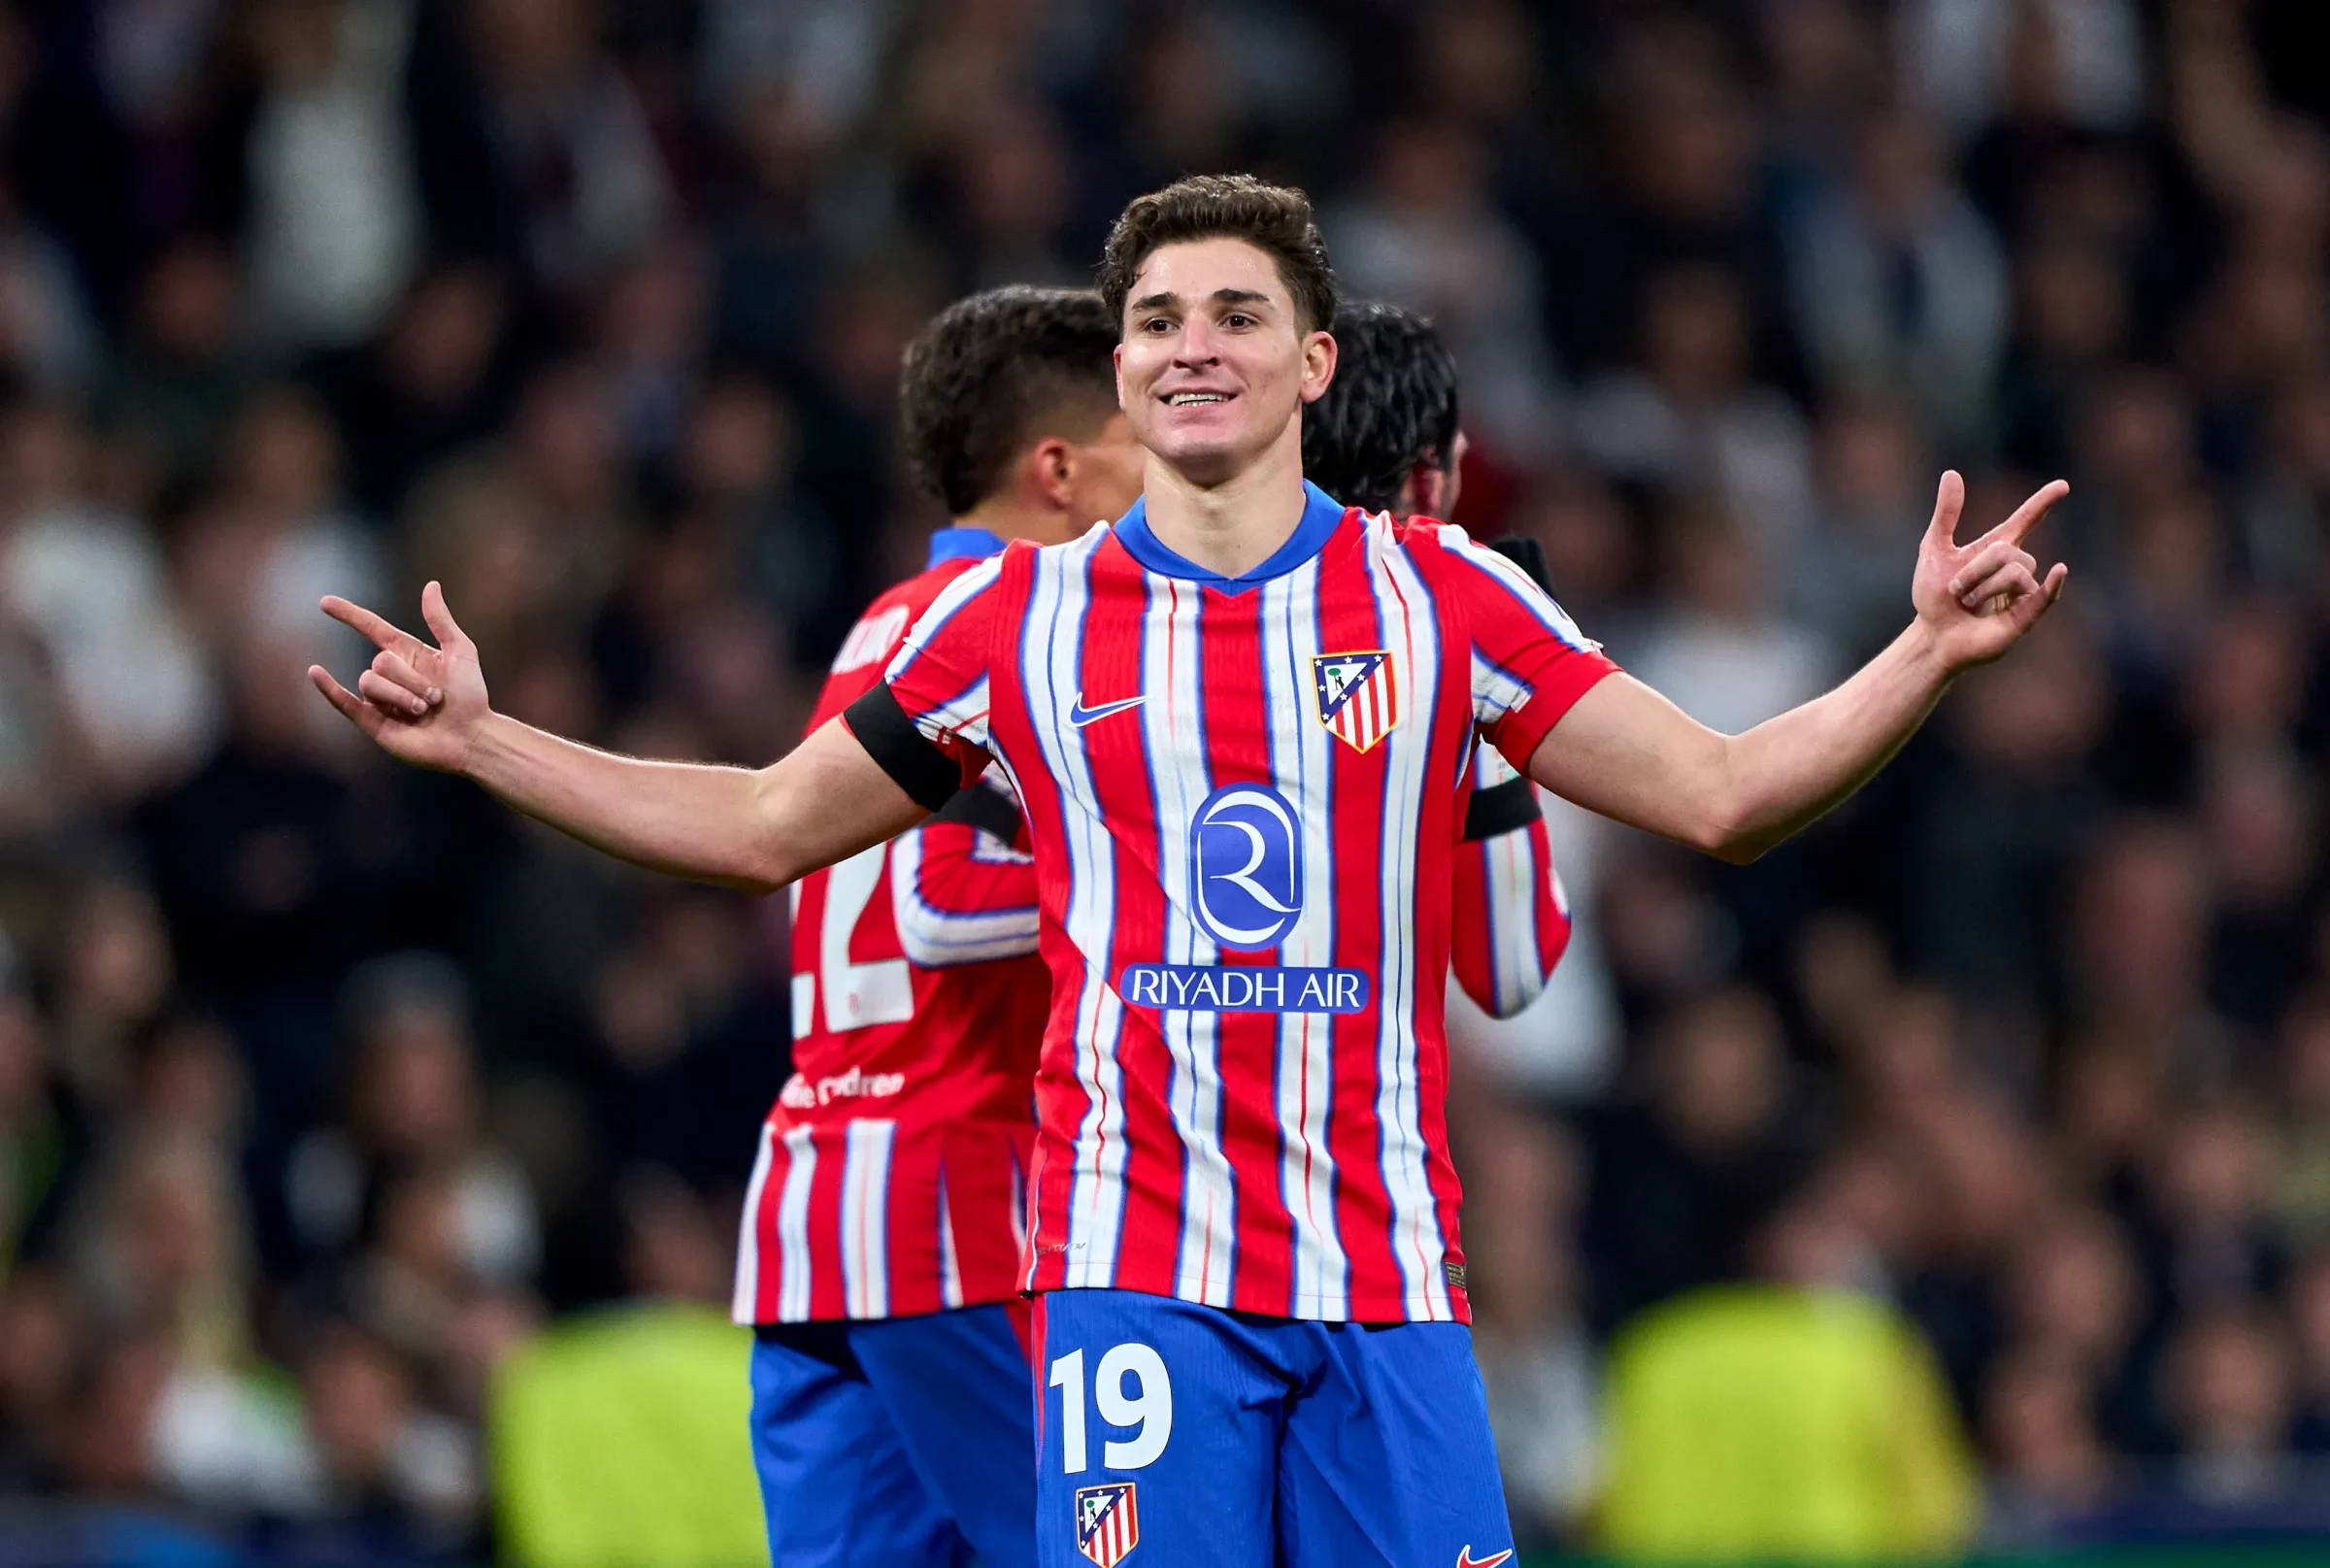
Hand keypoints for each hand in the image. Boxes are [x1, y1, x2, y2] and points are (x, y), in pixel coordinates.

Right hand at [308, 581, 490, 773]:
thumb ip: (441, 621)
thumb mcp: (461, 652)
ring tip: (425, 710)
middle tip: (437, 697)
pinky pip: (345, 702)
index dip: (349, 614)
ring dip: (402, 696)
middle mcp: (390, 674)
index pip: (371, 628)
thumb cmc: (471, 695)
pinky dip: (329, 689)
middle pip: (380, 662)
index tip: (325, 603)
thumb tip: (430, 585)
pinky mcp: (373, 722)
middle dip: (411, 679)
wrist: (472, 736)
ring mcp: (380, 699)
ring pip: (370, 683)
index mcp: (407, 653)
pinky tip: (316, 673)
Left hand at [1911, 471, 2069, 673]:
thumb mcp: (1934, 550)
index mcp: (1996, 549)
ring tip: (1967, 603)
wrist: (1932, 635)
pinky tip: (2060, 571)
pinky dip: (2052, 585)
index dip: (2042, 503)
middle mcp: (2015, 568)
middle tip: (1956, 590)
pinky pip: (2043, 596)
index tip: (2062, 486)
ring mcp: (2023, 592)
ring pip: (2016, 573)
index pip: (2026, 520)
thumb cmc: (1933, 596)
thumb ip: (1946, 515)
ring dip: (1983, 587)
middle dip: (1976, 569)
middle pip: (2008, 552)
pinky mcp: (2026, 616)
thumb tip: (1951, 474)